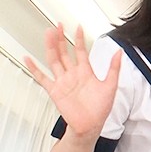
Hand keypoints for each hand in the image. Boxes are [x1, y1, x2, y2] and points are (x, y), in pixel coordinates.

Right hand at [24, 24, 120, 141]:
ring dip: (50, 47)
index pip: (81, 51)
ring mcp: (63, 82)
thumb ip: (114, 68)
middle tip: (58, 26)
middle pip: (64, 52)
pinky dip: (34, 69)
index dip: (79, 39)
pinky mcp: (55, 91)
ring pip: (54, 60)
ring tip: (47, 34)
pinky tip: (29, 59)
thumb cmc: (100, 108)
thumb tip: (119, 52)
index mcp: (86, 72)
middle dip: (61, 39)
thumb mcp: (111, 85)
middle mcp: (73, 75)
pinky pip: (42, 78)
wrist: (90, 125)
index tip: (77, 27)